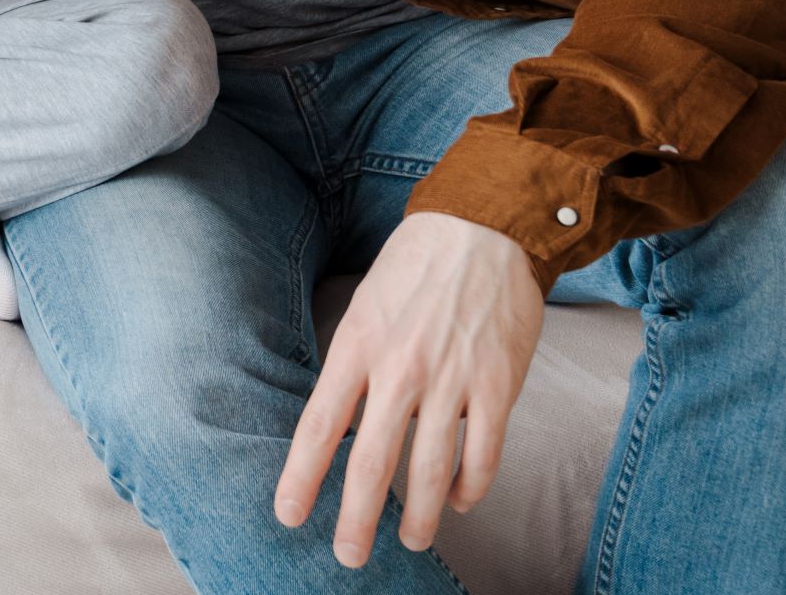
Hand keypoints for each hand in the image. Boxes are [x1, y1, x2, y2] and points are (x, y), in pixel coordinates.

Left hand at [273, 212, 544, 566]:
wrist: (483, 229)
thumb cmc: (414, 267)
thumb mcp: (364, 308)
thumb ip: (354, 365)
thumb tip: (339, 421)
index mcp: (356, 347)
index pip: (320, 426)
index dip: (302, 477)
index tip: (289, 515)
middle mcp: (399, 370)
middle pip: (371, 462)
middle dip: (356, 518)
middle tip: (348, 557)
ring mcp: (451, 381)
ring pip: (431, 470)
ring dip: (420, 516)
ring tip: (409, 541)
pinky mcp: (497, 386)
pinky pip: (483, 455)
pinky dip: (470, 487)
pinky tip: (460, 501)